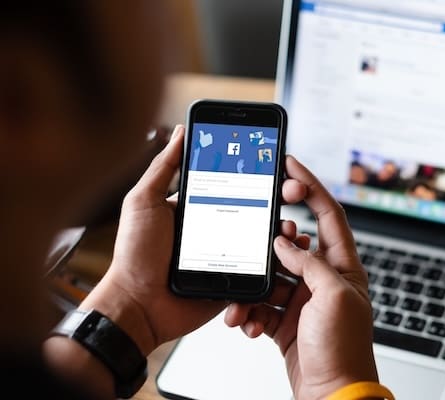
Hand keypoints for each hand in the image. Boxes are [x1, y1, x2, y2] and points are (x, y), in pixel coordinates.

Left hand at [81, 125, 309, 355]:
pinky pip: (259, 268)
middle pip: (255, 207)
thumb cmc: (134, 254)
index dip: (255, 171)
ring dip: (281, 229)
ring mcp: (226, 253)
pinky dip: (275, 261)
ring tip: (289, 226)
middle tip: (293, 190)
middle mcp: (215, 226)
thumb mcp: (144, 202)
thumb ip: (163, 167)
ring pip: (263, 237)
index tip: (275, 161)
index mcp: (197, 206)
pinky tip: (287, 252)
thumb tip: (180, 132)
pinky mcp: (232, 278)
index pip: (232, 182)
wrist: (138, 306)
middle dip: (278, 197)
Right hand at [225, 156, 378, 399]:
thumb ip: (309, 263)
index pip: (328, 214)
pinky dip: (250, 311)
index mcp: (342, 267)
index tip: (291, 165)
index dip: (310, 186)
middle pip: (291, 244)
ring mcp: (302, 298)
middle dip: (269, 244)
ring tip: (243, 303)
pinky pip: (261, 304)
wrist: (330, 393)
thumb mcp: (333, 297)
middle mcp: (322, 279)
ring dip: (252, 288)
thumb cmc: (343, 349)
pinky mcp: (285, 318)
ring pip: (270, 276)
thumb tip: (285, 242)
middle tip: (255, 241)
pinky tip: (247, 323)